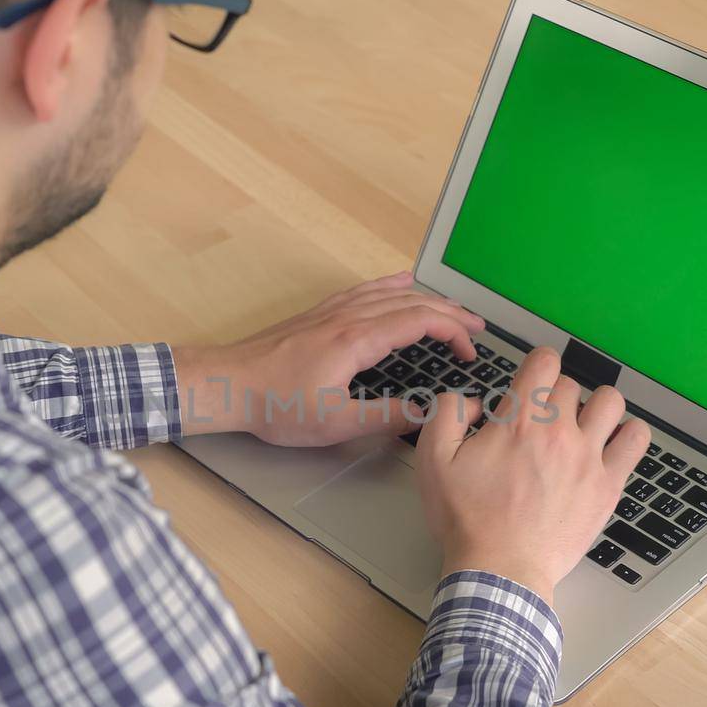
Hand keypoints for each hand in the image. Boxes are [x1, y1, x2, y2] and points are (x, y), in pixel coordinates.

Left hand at [175, 272, 486, 445]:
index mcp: (358, 339)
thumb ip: (386, 417)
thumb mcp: (336, 423)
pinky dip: (393, 286)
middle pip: (413, 302)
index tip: (469, 352)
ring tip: (452, 308)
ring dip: (427, 298)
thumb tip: (427, 413)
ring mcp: (333, 310)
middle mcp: (348, 316)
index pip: (421, 322)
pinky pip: (366, 289)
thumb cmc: (275, 404)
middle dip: (451, 312)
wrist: (228, 384)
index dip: (454, 332)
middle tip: (477, 327)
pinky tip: (399, 283)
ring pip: (392, 292)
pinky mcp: (320, 313)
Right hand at [413, 347, 650, 604]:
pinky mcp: (608, 484)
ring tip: (582, 425)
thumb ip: (446, 412)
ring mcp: (588, 457)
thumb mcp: (432, 460)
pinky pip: (636, 440)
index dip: (536, 366)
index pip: (544, 361)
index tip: (531, 381)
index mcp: (519, 420)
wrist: (500, 569)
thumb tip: (470, 400)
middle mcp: (558, 431)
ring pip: (610, 402)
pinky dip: (628, 434)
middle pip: (571, 384)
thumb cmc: (468, 519)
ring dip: (596, 406)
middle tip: (542, 420)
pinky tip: (611, 444)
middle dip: (555, 394)